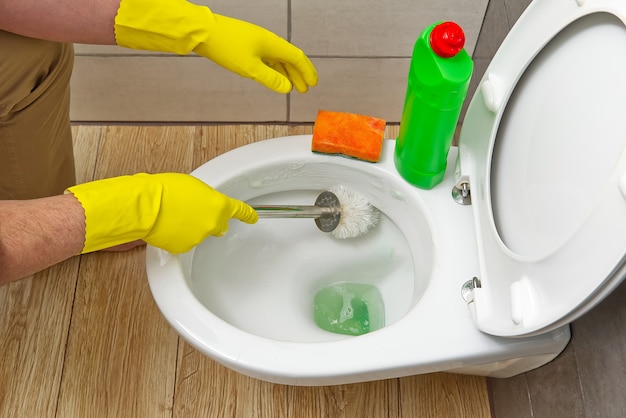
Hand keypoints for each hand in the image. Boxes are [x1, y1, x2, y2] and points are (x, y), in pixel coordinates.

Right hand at [66, 173, 256, 253]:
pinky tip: (168, 226)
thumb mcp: (194, 186)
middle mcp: (213, 223)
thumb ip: (206, 198)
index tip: (253, 217)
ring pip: (200, 233)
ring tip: (173, 216)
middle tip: (195, 212)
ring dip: (191, 227)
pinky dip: (179, 235)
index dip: (248, 215)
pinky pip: (185, 241)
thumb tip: (204, 205)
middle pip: (218, 225)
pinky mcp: (185, 248)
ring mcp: (200, 237)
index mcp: (219, 205)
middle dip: (211, 220)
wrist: (146, 206)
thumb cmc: (165, 190)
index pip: (240, 211)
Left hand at [114, 0, 317, 93]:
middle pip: (289, 58)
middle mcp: (267, 41)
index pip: (297, 58)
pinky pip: (267, 58)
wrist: (203, 32)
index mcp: (272, 44)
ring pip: (278, 59)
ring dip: (287, 73)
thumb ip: (270, 79)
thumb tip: (287, 88)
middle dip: (298, 74)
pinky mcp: (247, 45)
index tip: (312, 84)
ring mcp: (257, 42)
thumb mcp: (250, 69)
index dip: (306, 72)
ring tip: (292, 87)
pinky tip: (274, 77)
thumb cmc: (226, 47)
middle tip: (304, 89)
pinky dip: (274, 69)